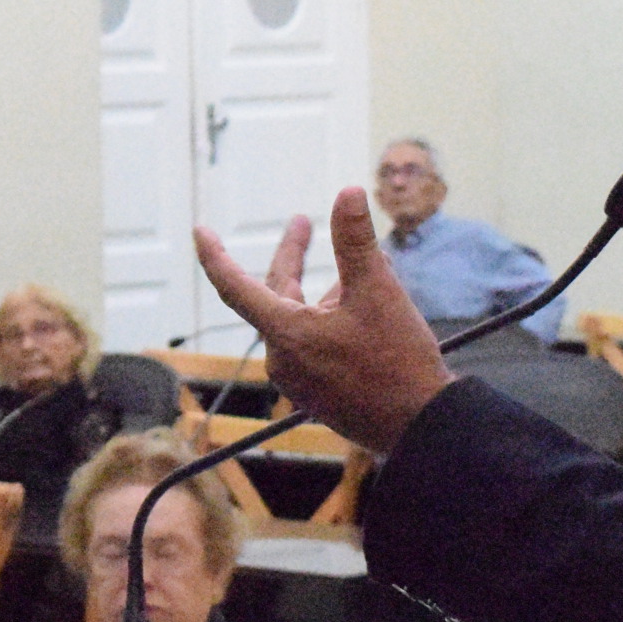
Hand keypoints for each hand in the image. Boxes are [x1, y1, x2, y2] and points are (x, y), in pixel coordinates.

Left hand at [195, 187, 454, 456]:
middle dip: (293, 258)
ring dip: (326, 294)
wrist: (423, 427)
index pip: (234, 286)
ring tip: (369, 272)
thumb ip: (356, 242)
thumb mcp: (379, 291)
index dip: (214, 255)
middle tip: (303, 223)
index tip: (199, 231)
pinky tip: (366, 311)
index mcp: (286, 333)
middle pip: (276, 295)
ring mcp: (299, 380)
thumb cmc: (398, 362)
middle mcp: (283, 359)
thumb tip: (347, 193)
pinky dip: (332, 320)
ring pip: (302, 319)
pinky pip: (314, 344)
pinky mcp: (318, 394)